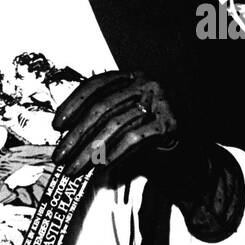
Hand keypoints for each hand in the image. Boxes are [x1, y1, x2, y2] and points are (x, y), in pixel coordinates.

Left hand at [51, 70, 177, 178]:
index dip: (72, 104)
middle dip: (76, 135)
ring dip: (90, 150)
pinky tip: (101, 166)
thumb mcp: (124, 119)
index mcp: (131, 76)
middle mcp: (146, 83)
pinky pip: (134, 138)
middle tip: (60, 155)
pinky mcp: (169, 123)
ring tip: (75, 167)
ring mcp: (159, 101)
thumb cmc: (150, 135)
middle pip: (101, 108)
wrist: (187, 152)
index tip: (57, 125)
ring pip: (114, 125)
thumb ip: (101, 119)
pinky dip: (114, 153)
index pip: (95, 85)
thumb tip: (66, 134)